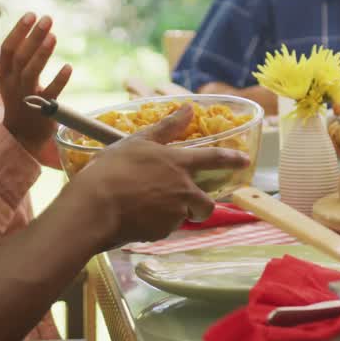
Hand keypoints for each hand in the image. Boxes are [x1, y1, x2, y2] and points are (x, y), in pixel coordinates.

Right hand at [0, 13, 72, 155]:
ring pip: (31, 72)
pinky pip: (50, 93)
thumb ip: (20, 59)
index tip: (31, 14)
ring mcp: (26, 97)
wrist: (21, 137)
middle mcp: (13, 84)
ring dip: (42, 53)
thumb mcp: (12, 80)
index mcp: (5, 75)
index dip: (18, 31)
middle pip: (20, 56)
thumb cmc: (20, 102)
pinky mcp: (42, 110)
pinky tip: (68, 66)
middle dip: (33, 36)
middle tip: (47, 18)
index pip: (8, 49)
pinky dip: (59, 80)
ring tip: (53, 36)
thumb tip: (35, 31)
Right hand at [65, 104, 250, 245]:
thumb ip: (167, 127)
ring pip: (184, 216)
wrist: (94, 208)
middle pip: (206, 202)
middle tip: (183, 201)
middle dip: (201, 205)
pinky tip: (135, 216)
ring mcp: (174, 213)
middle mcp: (183, 189)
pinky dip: (155, 224)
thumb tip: (188, 107)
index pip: (213, 158)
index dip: (232, 159)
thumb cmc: (111, 170)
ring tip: (146, 206)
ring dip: (174, 213)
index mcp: (178, 163)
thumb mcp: (137, 142)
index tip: (246, 161)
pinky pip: (165, 229)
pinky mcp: (162, 232)